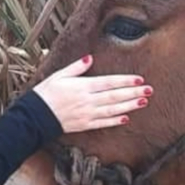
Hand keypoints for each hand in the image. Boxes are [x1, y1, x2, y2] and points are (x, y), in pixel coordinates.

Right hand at [32, 55, 152, 132]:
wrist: (35, 116)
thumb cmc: (46, 94)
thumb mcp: (59, 75)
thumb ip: (76, 67)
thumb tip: (90, 59)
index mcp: (82, 87)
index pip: (109, 83)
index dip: (125, 81)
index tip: (139, 79)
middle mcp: (87, 101)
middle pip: (115, 96)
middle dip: (133, 93)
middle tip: (149, 90)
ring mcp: (87, 114)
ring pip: (113, 109)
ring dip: (129, 106)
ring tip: (143, 102)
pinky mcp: (85, 125)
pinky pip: (103, 123)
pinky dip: (115, 120)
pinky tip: (126, 118)